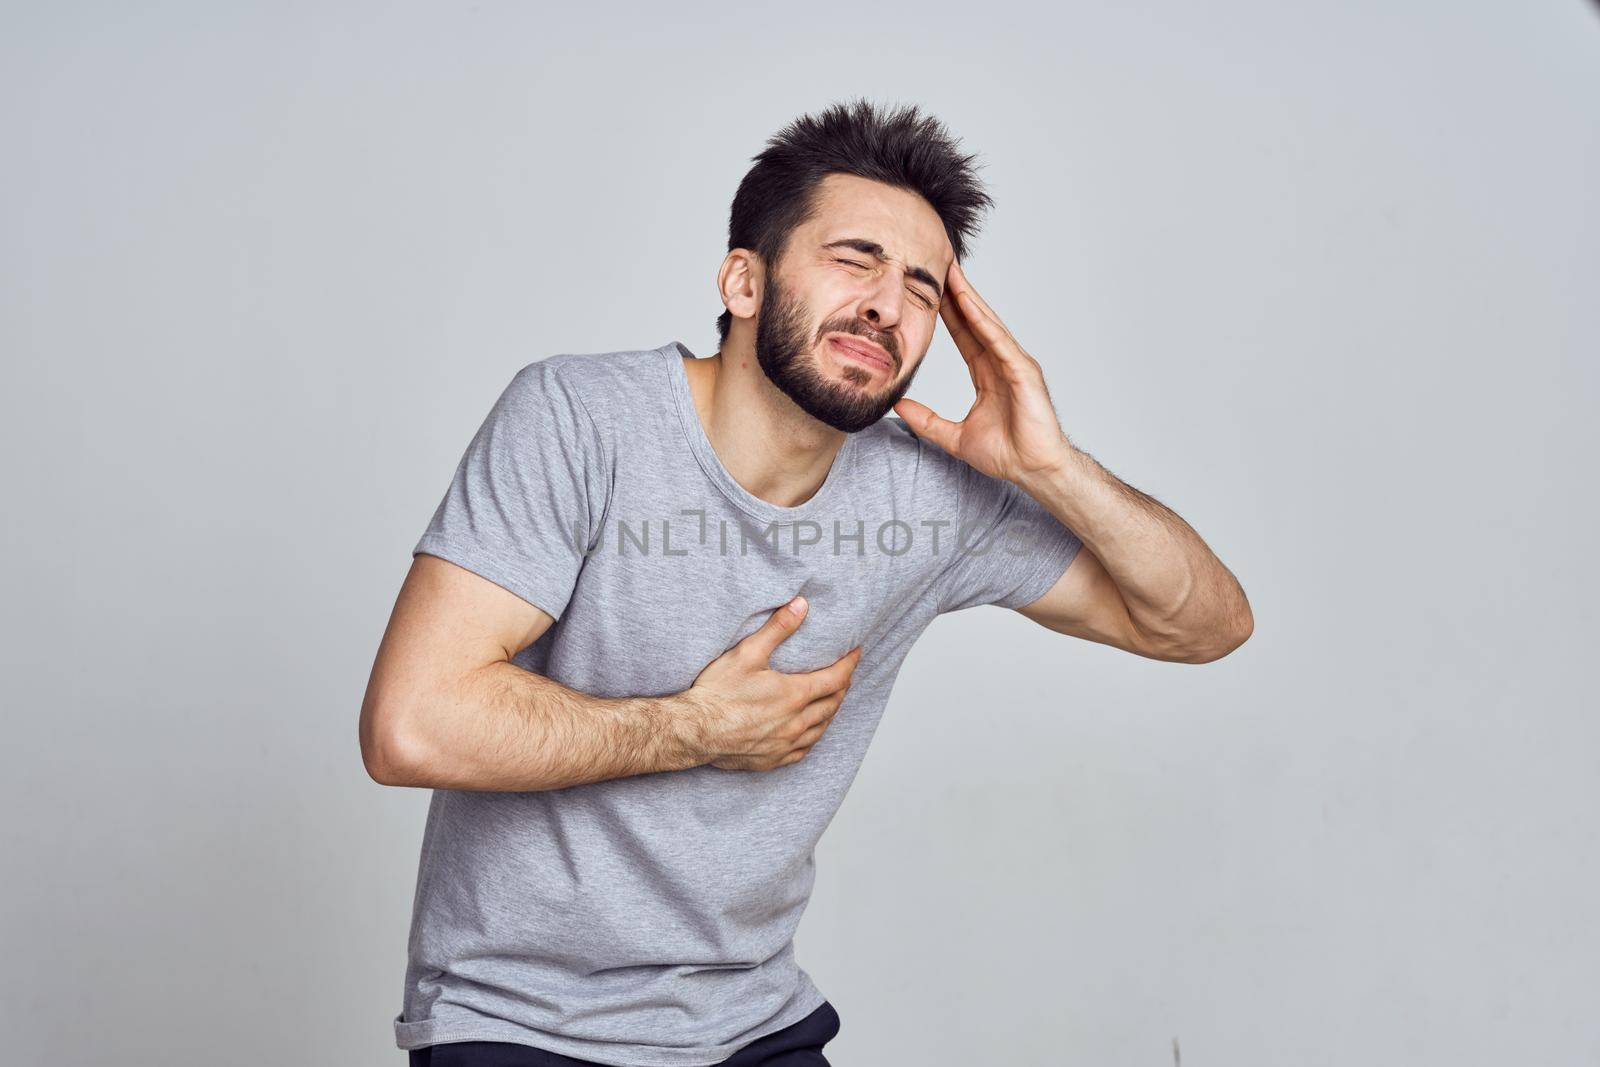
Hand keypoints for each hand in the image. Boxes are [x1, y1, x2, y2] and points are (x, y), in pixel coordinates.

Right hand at [675, 595, 861, 771]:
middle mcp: (796, 722)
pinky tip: (809, 731)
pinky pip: (804, 749)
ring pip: (821, 728)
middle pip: (832, 704)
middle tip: (844, 675)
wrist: (694, 731)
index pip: (835, 678)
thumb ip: (778, 628)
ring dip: (830, 712)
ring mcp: (786, 744)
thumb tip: (801, 605)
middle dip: (842, 686)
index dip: (849, 664)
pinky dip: (813, 736)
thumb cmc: (718, 692)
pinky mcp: (773, 760)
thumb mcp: (748, 652)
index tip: (855, 653)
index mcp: (794, 695)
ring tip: (832, 701)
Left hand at [893, 259, 1070, 485]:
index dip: (948, 314)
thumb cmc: (1007, 454)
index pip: (964, 336)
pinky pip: (1000, 341)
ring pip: (988, 325)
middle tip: (940, 266)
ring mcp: (1015, 365)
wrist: (1034, 471)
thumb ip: (927, 421)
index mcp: (988, 375)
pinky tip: (970, 304)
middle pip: (976, 322)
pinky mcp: (1024, 372)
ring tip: (953, 273)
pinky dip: (985, 322)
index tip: (930, 292)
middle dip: (958, 294)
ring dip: (970, 298)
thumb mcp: (954, 437)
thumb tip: (899, 406)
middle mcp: (1003, 363)